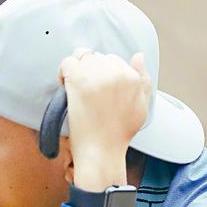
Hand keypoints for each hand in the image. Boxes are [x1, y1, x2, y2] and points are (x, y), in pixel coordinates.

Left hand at [60, 49, 151, 190]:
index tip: (96, 88)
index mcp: (132, 77)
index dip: (102, 73)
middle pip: (97, 56)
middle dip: (90, 70)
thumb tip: (138, 56)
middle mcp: (116, 72)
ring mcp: (97, 75)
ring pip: (82, 56)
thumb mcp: (142, 106)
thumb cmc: (119, 133)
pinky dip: (63, 72)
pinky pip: (67, 62)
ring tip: (75, 87)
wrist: (101, 151)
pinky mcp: (78, 80)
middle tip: (85, 90)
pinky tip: (65, 86)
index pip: (113, 60)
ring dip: (77, 69)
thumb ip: (143, 80)